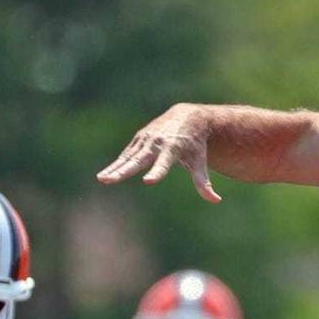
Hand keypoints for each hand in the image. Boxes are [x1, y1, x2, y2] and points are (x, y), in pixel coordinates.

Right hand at [97, 104, 221, 202]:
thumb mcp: (200, 161)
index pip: (164, 163)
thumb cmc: (195, 144)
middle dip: (124, 170)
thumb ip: (203, 182)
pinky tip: (106, 175)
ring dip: (114, 168)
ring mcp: (146, 140)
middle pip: (138, 159)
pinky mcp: (139, 139)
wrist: (188, 117)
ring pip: (128, 157)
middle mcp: (157, 143)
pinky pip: (126, 154)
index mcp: (173, 149)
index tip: (149, 181)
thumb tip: (216, 200)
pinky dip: (116, 164)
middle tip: (110, 180)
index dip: (157, 172)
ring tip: (102, 180)